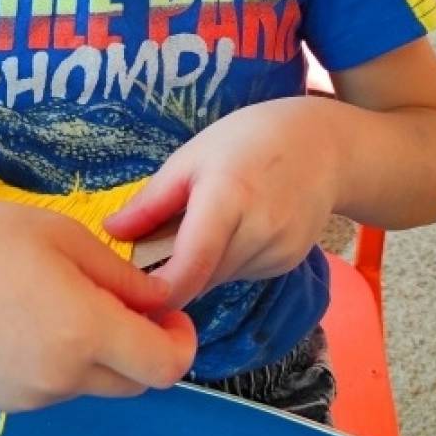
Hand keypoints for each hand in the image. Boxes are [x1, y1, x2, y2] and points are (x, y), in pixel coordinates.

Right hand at [0, 199, 195, 411]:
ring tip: (64, 301)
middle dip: (143, 346)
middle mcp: (63, 378)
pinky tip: (28, 320)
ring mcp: (30, 397)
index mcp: (84, 332)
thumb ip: (119, 276)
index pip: (164, 366)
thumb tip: (158, 302)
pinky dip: (62, 361)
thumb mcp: (61, 236)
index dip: (181, 343)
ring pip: (93, 383)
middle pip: (134, 382)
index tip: (171, 313)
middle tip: (123, 300)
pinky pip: (55, 386)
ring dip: (101, 353)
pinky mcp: (2, 403)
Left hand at [104, 98, 339, 307]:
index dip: (160, 291)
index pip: (192, 263)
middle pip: (200, 277)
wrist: (325, 147)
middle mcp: (259, 231)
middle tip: (153, 248)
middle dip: (171, 273)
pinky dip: (225, 263)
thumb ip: (151, 201)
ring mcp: (279, 252)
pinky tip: (233, 230)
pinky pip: (241, 275)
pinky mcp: (289, 264)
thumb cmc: (248, 141)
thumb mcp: (191, 157)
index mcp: (228, 197)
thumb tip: (110, 233)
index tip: (133, 295)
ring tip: (201, 226)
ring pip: (219, 280)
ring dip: (199, 267)